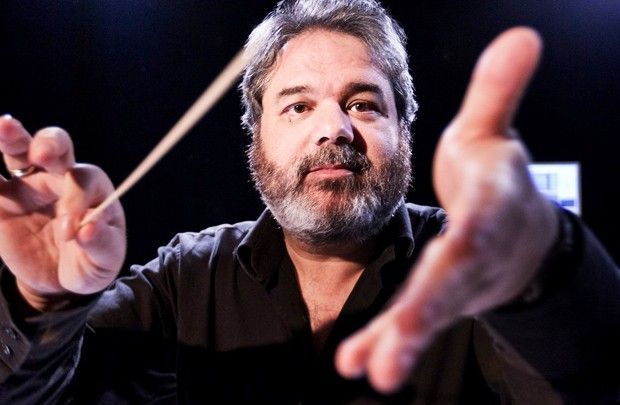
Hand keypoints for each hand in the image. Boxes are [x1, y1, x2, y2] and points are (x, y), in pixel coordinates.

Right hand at [0, 116, 125, 310]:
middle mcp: (59, 177)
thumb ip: (100, 243)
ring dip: (9, 137)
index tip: (69, 231)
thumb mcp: (105, 259)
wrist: (59, 278)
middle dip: (49, 143)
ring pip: (17, 150)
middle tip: (42, 155)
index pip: (83, 180)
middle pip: (56, 145)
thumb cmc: (90, 261)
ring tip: (4, 127)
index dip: (76, 200)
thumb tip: (88, 230)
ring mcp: (26, 185)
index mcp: (91, 188)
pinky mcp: (0, 201)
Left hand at [335, 27, 558, 392]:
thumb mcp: (492, 132)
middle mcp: (476, 257)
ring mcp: (459, 284)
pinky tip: (356, 361)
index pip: (474, 236)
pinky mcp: (441, 299)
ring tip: (361, 370)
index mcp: (490, 211)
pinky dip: (387, 341)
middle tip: (386, 364)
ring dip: (396, 343)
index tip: (439, 283)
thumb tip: (524, 35)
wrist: (521, 231)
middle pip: (448, 290)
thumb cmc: (496, 177)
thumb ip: (497, 93)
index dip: (458, 257)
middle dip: (419, 321)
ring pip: (428, 314)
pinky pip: (413, 320)